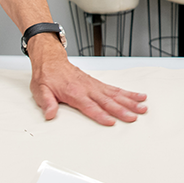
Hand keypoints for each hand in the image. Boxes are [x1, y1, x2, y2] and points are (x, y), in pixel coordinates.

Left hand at [28, 41, 146, 124]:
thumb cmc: (47, 76)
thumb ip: (47, 103)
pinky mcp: (98, 84)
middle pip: (108, 101)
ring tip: (143, 107)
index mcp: (74, 92)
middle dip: (122, 110)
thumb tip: (49, 114)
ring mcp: (94, 85)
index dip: (101, 115)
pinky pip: (115, 89)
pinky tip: (138, 96)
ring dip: (130, 101)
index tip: (112, 121)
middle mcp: (88, 88)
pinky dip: (128, 93)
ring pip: (115, 94)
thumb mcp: (40, 90)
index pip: (90, 106)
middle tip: (134, 116)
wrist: (51, 60)